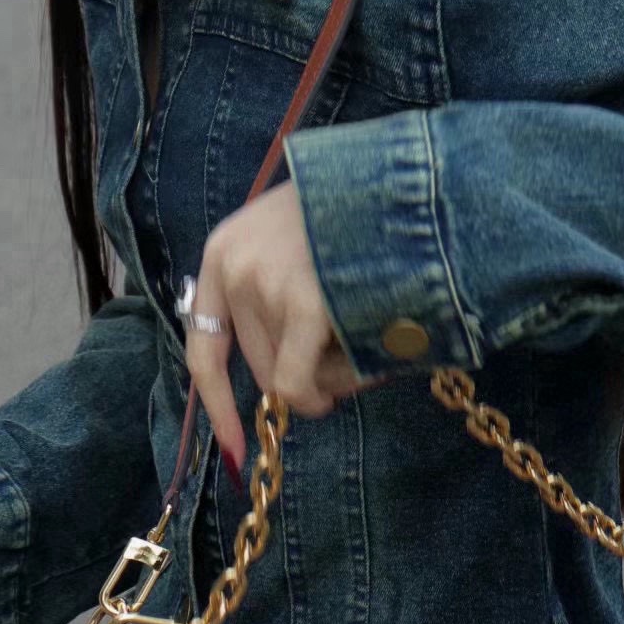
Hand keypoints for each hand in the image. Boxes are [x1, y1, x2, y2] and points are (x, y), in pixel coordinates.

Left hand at [183, 178, 388, 480]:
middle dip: (304, 375)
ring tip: (370, 333)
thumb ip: (280, 291)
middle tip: (353, 352)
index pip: (204, 344)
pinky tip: (363, 367)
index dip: (218, 404)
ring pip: (284, 380)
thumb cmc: (370, 214)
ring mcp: (266, 285)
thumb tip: (281, 384)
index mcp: (227, 248)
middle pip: (258, 367)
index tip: (233, 446)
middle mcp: (236, 265)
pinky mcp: (303, 305)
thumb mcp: (304, 237)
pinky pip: (300, 386)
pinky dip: (328, 391)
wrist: (419, 177)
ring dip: (328, 377)